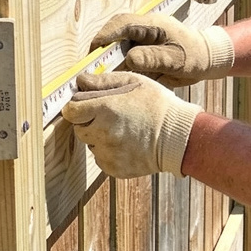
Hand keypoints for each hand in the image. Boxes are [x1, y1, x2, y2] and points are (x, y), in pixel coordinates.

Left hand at [61, 71, 200, 177]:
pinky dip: (109, 152)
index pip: (70, 111)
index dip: (77, 107)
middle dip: (89, 121)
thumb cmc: (159, 106)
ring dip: (99, 138)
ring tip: (123, 130)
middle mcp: (103, 133)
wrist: (179, 138)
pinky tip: (127, 144)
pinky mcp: (114, 169)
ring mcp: (108, 153)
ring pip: (90, 145)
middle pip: (79, 128)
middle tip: (110, 117)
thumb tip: (80, 81)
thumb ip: (103, 81)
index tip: (86, 105)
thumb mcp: (134, 82)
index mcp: (105, 110)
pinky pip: (101, 159)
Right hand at [89, 13, 233, 86]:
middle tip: (91, 67)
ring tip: (98, 77)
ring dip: (108, 61)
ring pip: (117, 47)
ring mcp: (141, 41)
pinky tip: (114, 81)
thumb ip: (154, 58)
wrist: (207, 60)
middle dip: (101, 49)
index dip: (105, 35)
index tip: (93, 50)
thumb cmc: (195, 55)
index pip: (122, 24)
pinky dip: (118, 69)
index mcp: (152, 24)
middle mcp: (143, 30)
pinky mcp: (142, 52)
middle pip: (114, 34)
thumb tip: (130, 59)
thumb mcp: (176, 59)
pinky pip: (125, 58)